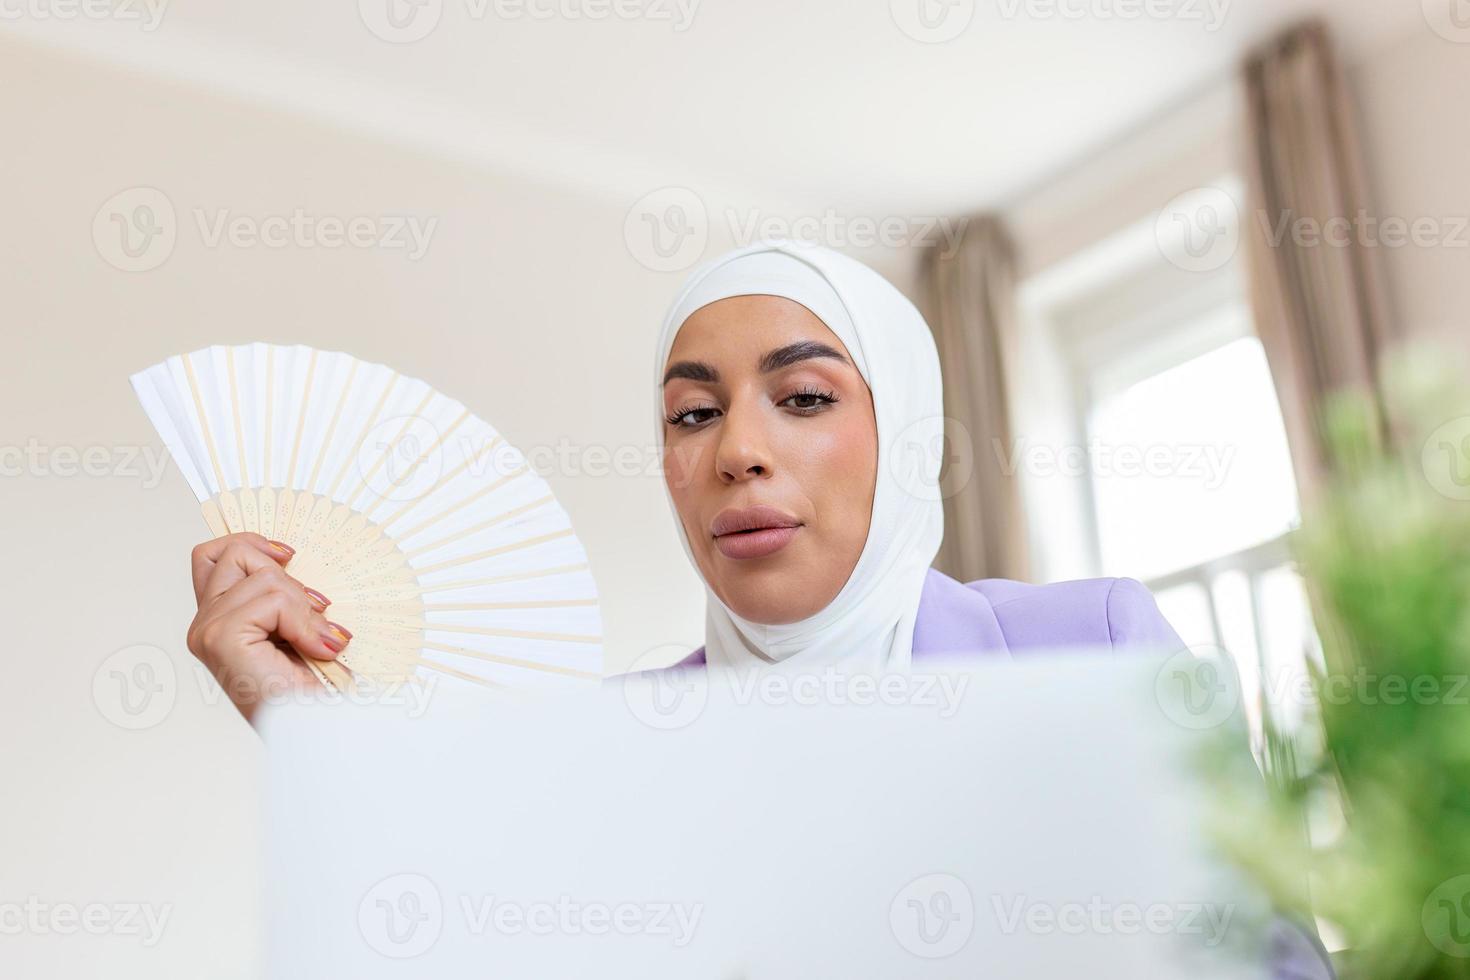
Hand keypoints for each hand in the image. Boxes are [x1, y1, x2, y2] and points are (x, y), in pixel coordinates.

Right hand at [186, 533, 350, 725]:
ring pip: (263, 575)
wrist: (317, 728)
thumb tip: (290, 555)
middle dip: (285, 575)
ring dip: (304, 607)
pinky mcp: (221, 637)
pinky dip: (303, 623)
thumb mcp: (299, 624)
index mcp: (218, 619)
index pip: (214, 555)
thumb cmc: (313, 686)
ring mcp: (208, 630)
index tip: (289, 556)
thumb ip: (283, 594)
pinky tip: (315, 650)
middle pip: (233, 551)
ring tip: (318, 642)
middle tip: (314, 613)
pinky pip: (273, 600)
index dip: (252, 543)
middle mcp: (204, 623)